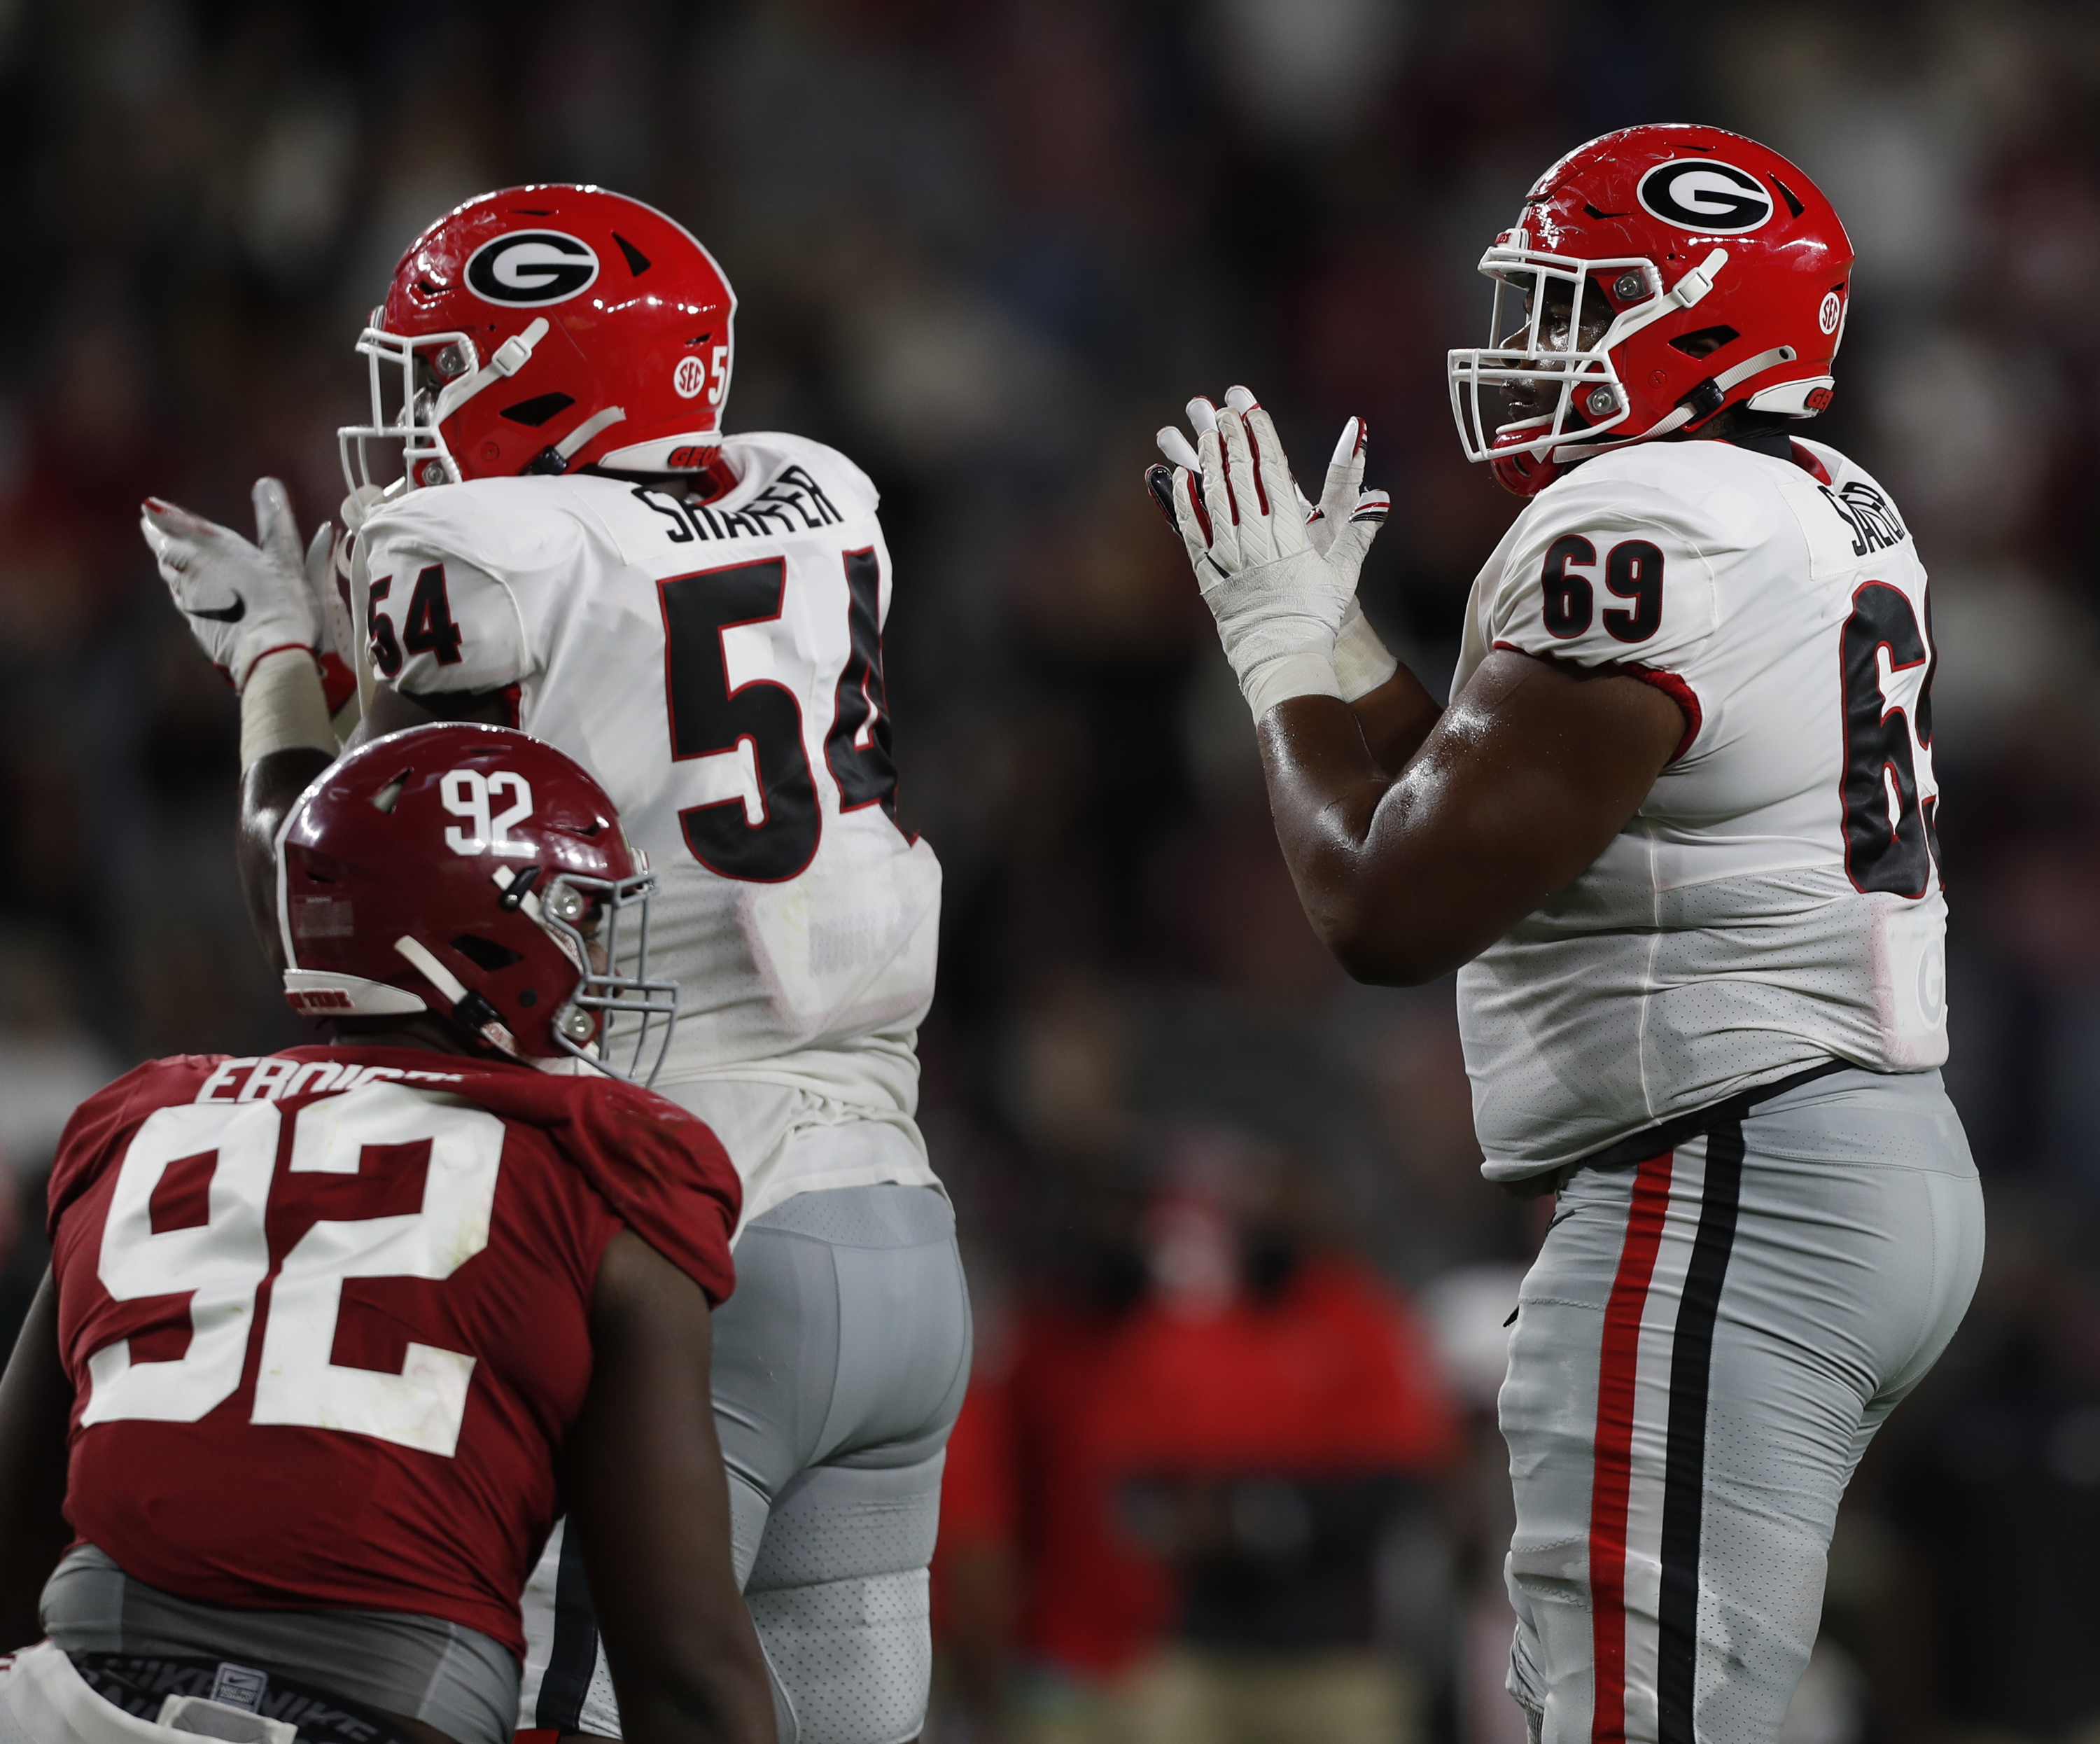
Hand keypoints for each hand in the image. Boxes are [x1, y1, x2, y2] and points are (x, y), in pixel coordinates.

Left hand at [142, 479, 331, 691]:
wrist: (270, 654)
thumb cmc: (281, 603)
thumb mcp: (285, 557)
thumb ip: (275, 520)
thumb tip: (268, 484)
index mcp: (211, 549)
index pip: (176, 525)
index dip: (163, 515)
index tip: (148, 506)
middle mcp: (192, 572)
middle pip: (165, 550)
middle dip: (158, 537)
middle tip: (150, 527)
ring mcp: (191, 602)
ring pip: (171, 577)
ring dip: (168, 564)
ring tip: (168, 556)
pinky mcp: (197, 627)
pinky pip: (185, 603)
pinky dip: (185, 593)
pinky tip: (192, 596)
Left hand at [1146, 386, 1386, 719]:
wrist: (1283, 657)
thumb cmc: (1317, 615)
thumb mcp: (1343, 572)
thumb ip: (1359, 530)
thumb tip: (1380, 499)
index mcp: (1289, 533)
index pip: (1273, 472)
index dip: (1261, 436)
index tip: (1252, 408)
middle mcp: (1256, 539)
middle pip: (1240, 476)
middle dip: (1230, 437)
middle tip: (1221, 407)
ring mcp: (1229, 556)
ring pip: (1213, 497)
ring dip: (1206, 459)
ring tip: (1201, 429)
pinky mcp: (1208, 574)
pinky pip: (1192, 531)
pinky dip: (1184, 501)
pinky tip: (1179, 476)